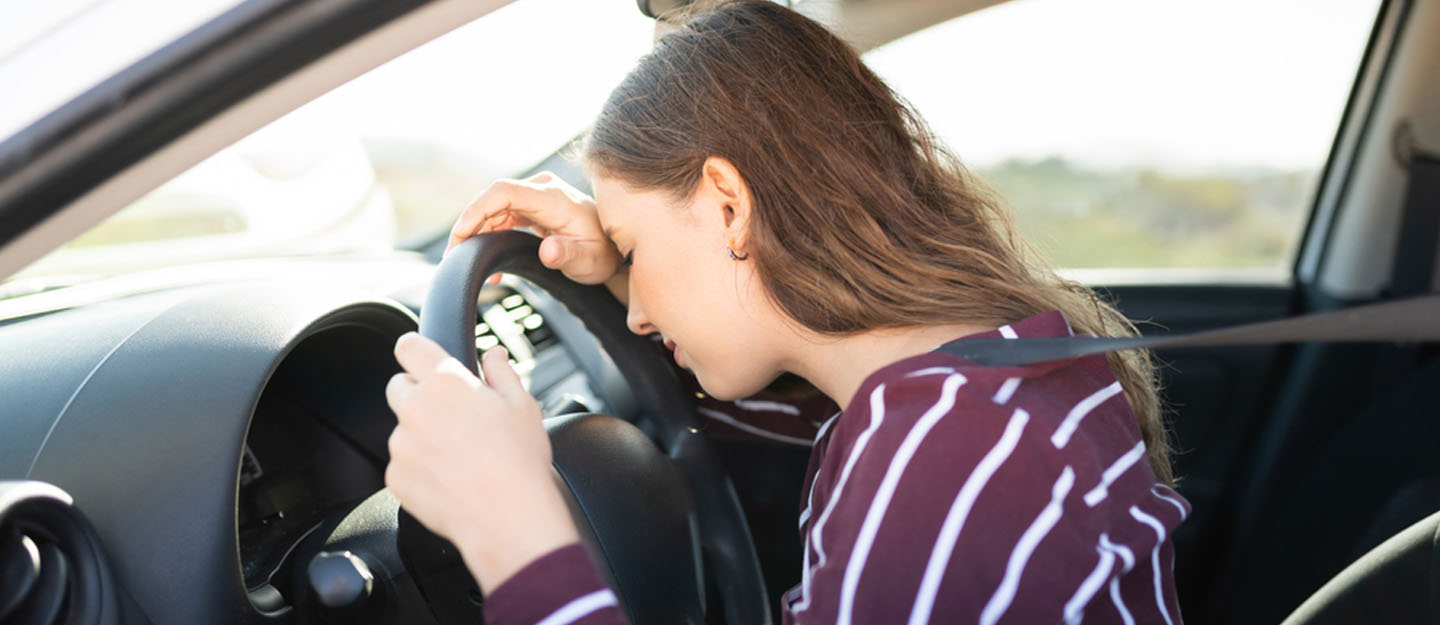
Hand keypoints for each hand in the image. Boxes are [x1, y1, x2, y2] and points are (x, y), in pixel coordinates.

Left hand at [384, 333, 578, 590]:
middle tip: (452, 413)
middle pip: (398, 386)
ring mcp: (401, 445)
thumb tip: (494, 355)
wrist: (508, 517)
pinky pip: (402, 463)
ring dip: (421, 433)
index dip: (417, 350)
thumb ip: (502, 372)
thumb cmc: (520, 460)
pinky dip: (419, 466)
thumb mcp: (523, 405)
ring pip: (402, 427)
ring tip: (459, 454)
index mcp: (445, 382)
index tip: (423, 358)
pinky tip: (450, 476)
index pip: (409, 346)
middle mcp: (415, 409)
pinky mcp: (396, 477)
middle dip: (419, 393)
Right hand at [450, 172, 620, 285]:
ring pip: (493, 208)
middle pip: (492, 199)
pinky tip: (487, 257)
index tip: (461, 234)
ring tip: (467, 260)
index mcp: (553, 198)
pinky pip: (501, 215)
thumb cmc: (602, 253)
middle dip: (469, 226)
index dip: (476, 210)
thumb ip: (568, 255)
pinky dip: (489, 234)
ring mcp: (535, 197)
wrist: (612, 248)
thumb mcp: (589, 261)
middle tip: (455, 256)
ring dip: (477, 232)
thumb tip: (548, 250)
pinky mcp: (531, 207)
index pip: (504, 192)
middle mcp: (541, 190)